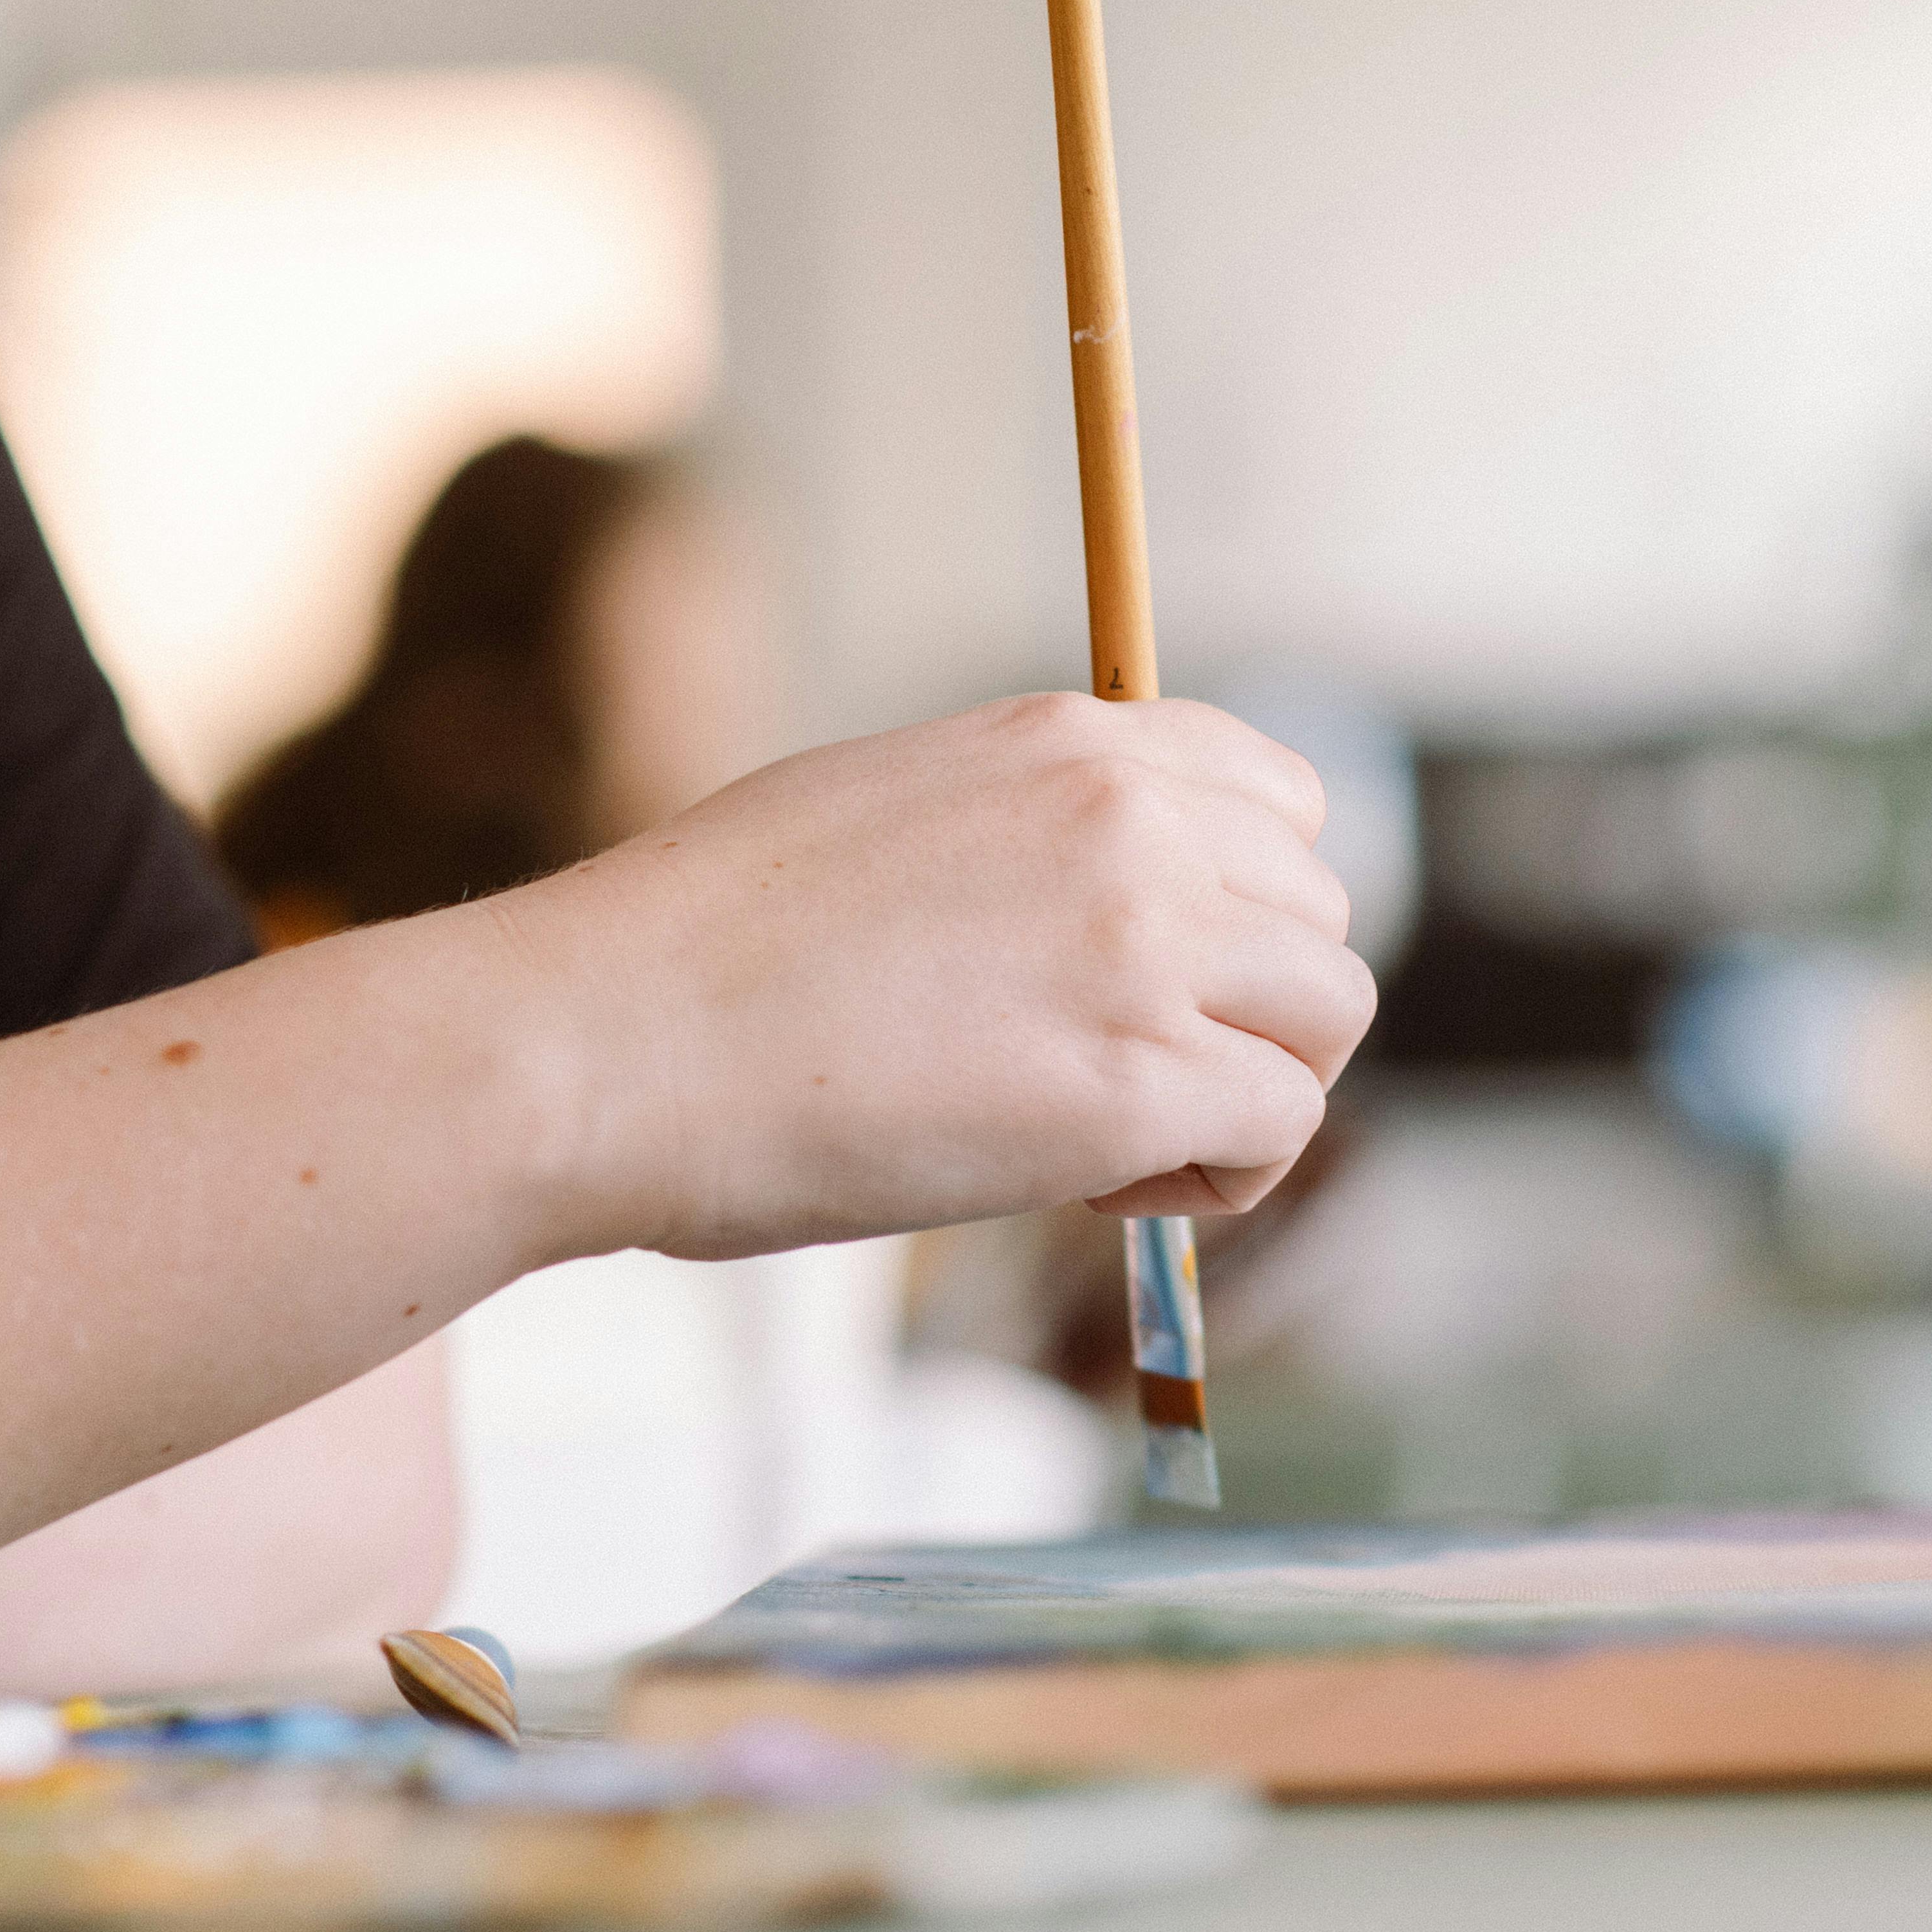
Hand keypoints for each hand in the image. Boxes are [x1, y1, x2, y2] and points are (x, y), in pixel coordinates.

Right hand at [494, 694, 1376, 1261]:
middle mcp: (1127, 821)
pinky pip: (1277, 1127)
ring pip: (1327, 1018)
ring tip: (1120, 1144)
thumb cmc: (696, 954)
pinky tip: (1107, 1190)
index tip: (1162, 975)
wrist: (604, 1043)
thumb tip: (1089, 927)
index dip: (1244, 904)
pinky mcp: (1134, 1084)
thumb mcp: (881, 812)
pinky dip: (1220, 1177)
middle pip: (1318, 912)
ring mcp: (1143, 947)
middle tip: (1123, 1080)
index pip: (1279, 795)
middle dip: (1247, 1010)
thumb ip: (1016, 839)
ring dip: (1251, 1092)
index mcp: (1064, 741)